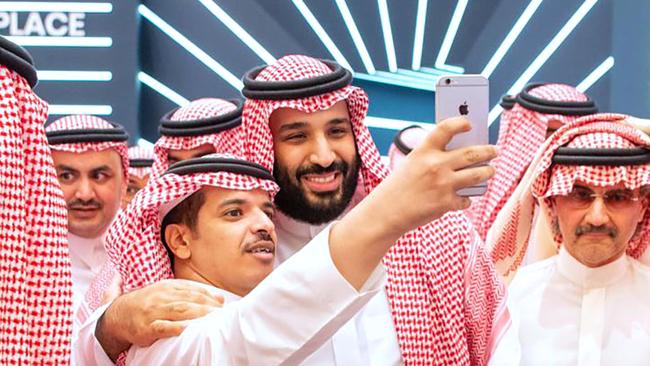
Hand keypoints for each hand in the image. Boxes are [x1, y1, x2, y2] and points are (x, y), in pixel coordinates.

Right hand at [95, 279, 223, 360]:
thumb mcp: (166, 292)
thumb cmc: (147, 304)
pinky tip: (186, 329)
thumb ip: (191, 293)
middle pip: (189, 300)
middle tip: (222, 312)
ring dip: (197, 314)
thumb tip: (220, 297)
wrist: (117, 315)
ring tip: (212, 319)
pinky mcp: (146, 328)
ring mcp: (153, 312)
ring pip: (179, 311)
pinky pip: (162, 327)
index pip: (192, 289)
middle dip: (207, 305)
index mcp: (166, 287)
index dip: (208, 295)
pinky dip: (175, 328)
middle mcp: (161, 297)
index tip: (221, 302)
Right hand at [328, 116, 496, 288]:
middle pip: (473, 152)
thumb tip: (463, 157)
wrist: (386, 213)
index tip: (469, 124)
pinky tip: (462, 198)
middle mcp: (436, 165)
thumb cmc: (398, 187)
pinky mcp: (447, 203)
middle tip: (495, 150)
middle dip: (488, 151)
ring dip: (488, 172)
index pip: (447, 128)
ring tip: (490, 171)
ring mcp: (443, 184)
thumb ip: (433, 158)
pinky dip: (466, 199)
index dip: (461, 123)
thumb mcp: (412, 164)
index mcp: (424, 151)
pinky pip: (466, 199)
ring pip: (478, 174)